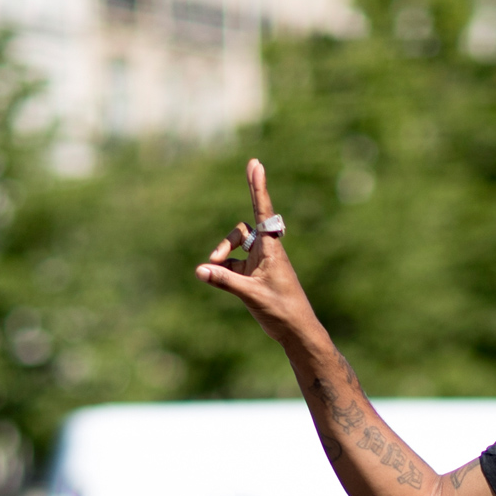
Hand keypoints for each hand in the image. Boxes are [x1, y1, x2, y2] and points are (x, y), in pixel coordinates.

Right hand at [195, 159, 316, 341]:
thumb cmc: (282, 311)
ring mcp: (260, 262)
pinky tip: (215, 278)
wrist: (296, 332)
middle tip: (215, 259)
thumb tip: (199, 270)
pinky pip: (233, 264)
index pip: (263, 211)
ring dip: (222, 257)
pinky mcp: (254, 274)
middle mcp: (267, 251)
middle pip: (242, 231)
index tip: (255, 164)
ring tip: (213, 270)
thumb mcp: (250, 294)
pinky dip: (223, 270)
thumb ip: (224, 280)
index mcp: (272, 249)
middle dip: (226, 243)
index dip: (258, 187)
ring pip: (236, 247)